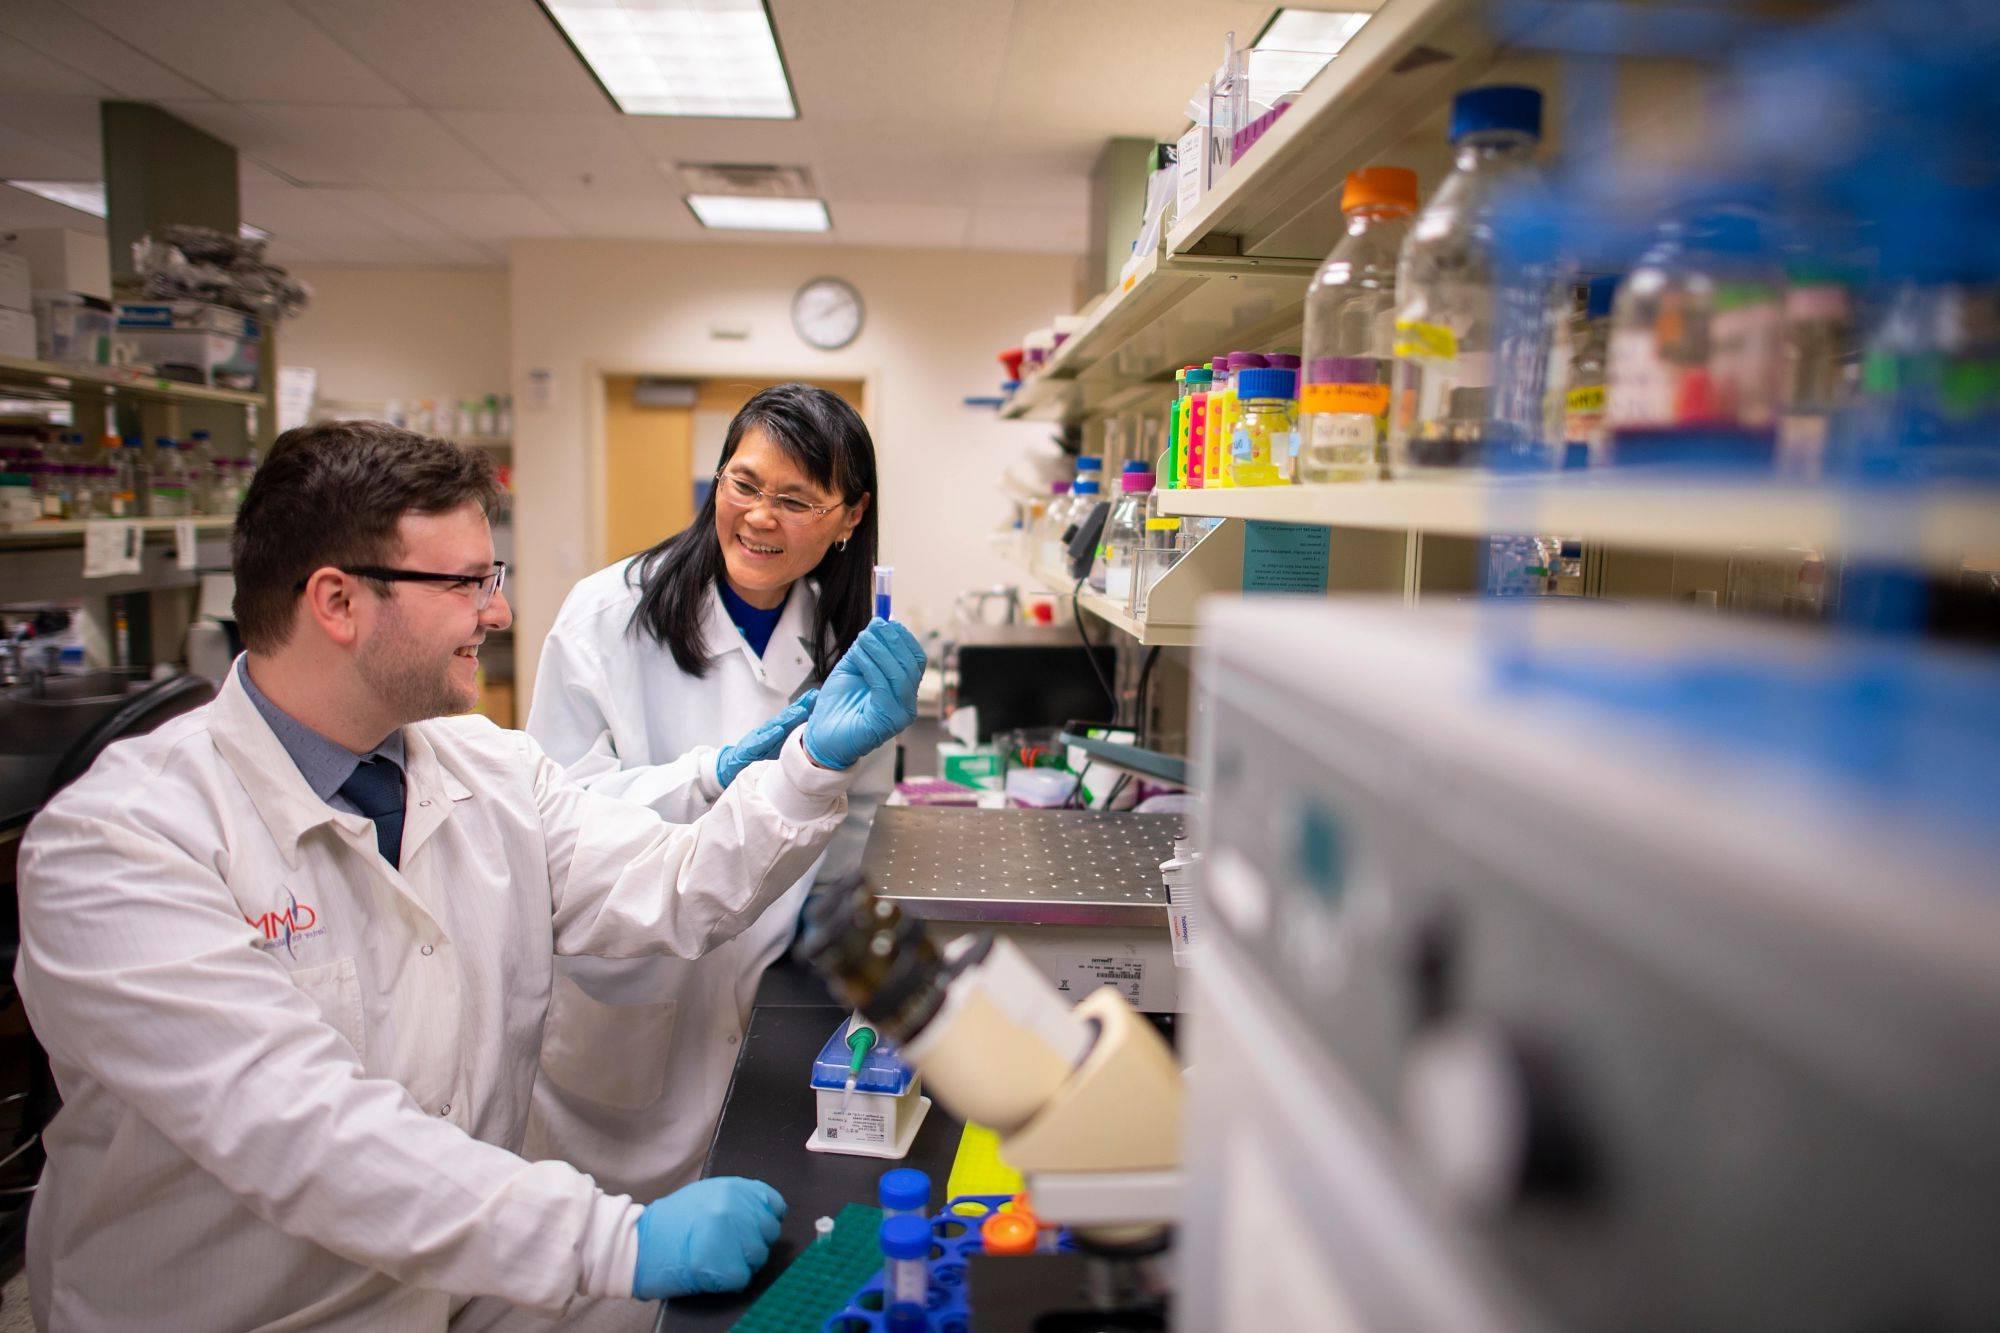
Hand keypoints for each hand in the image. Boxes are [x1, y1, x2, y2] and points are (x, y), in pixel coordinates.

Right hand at [633, 1177, 786, 1299]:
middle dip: (753, 1243)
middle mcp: (735, 1207)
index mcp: (733, 1188)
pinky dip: (729, 1280)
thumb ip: (736, 1199)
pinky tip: (710, 1271)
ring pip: (759, 1257)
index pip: (774, 1205)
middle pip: (769, 1233)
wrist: (638, 1244)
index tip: (752, 1229)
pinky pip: (742, 1277)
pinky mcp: (723, 1264)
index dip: (765, 1220)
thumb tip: (763, 1212)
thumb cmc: (669, 1222)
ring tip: (716, 1258)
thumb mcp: (705, 1195)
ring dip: (742, 1263)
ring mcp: (730, 1236)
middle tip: (728, 1248)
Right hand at [716, 691, 816, 788]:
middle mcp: (768, 731)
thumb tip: (812, 734)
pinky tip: (778, 731)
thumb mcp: (778, 747)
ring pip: (774, 726)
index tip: (818, 696)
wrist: (733, 764)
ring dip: (788, 718)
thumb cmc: (758, 754)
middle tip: (813, 697)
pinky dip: (769, 736)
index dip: (805, 706)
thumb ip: (792, 739)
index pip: (792, 717)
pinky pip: (760, 742)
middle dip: (800, 706)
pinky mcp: (749, 749)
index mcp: (777, 731)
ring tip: (800, 710)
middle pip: (786, 717)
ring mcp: (758, 738)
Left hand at [803, 619, 924, 770]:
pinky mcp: (886, 722)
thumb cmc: (837, 706)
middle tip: (876, 625)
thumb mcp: (852, 669)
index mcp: (903, 691)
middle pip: (911, 665)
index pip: (916, 660)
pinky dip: (872, 666)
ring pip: (899, 674)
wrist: (821, 738)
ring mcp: (900, 715)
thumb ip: (865, 650)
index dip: (904, 638)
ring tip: (863, 638)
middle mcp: (908, 704)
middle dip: (894, 641)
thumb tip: (876, 624)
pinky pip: (883, 687)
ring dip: (880, 651)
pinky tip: (859, 655)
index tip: (888, 620)